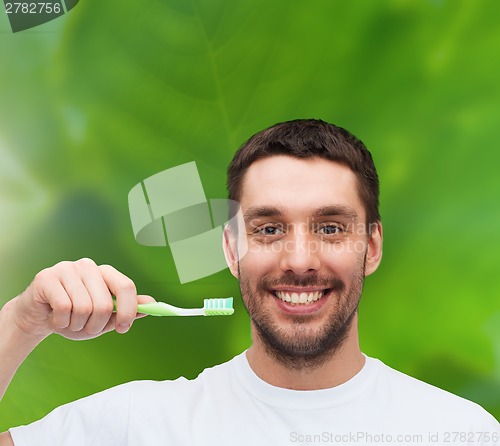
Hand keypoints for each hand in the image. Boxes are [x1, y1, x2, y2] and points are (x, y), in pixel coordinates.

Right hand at [10, 258, 153, 340]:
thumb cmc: (74, 316)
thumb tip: (152, 304)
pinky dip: (61, 322)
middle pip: (104, 303)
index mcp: (105, 272)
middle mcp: (88, 266)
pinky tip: (55, 318)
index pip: (126, 286)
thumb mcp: (104, 317)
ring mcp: (67, 269)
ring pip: (83, 308)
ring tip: (69, 322)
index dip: (129, 310)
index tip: (124, 328)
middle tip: (85, 328)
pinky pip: (63, 308)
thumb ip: (127, 310)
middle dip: (96, 325)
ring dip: (76, 325)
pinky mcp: (47, 277)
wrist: (38, 317)